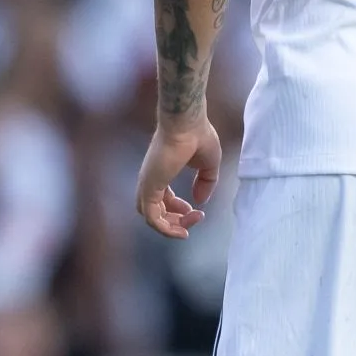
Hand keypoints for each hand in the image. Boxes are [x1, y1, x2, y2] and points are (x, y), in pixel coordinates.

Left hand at [135, 116, 221, 239]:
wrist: (187, 124)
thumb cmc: (198, 137)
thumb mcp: (208, 166)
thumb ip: (205, 183)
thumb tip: (200, 200)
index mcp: (161, 174)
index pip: (162, 200)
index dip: (179, 210)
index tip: (197, 211)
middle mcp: (150, 180)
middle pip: (155, 211)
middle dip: (176, 221)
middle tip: (195, 218)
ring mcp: (147, 184)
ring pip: (151, 217)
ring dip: (171, 227)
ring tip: (188, 227)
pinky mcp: (149, 187)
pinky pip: (151, 217)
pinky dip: (164, 229)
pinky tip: (182, 231)